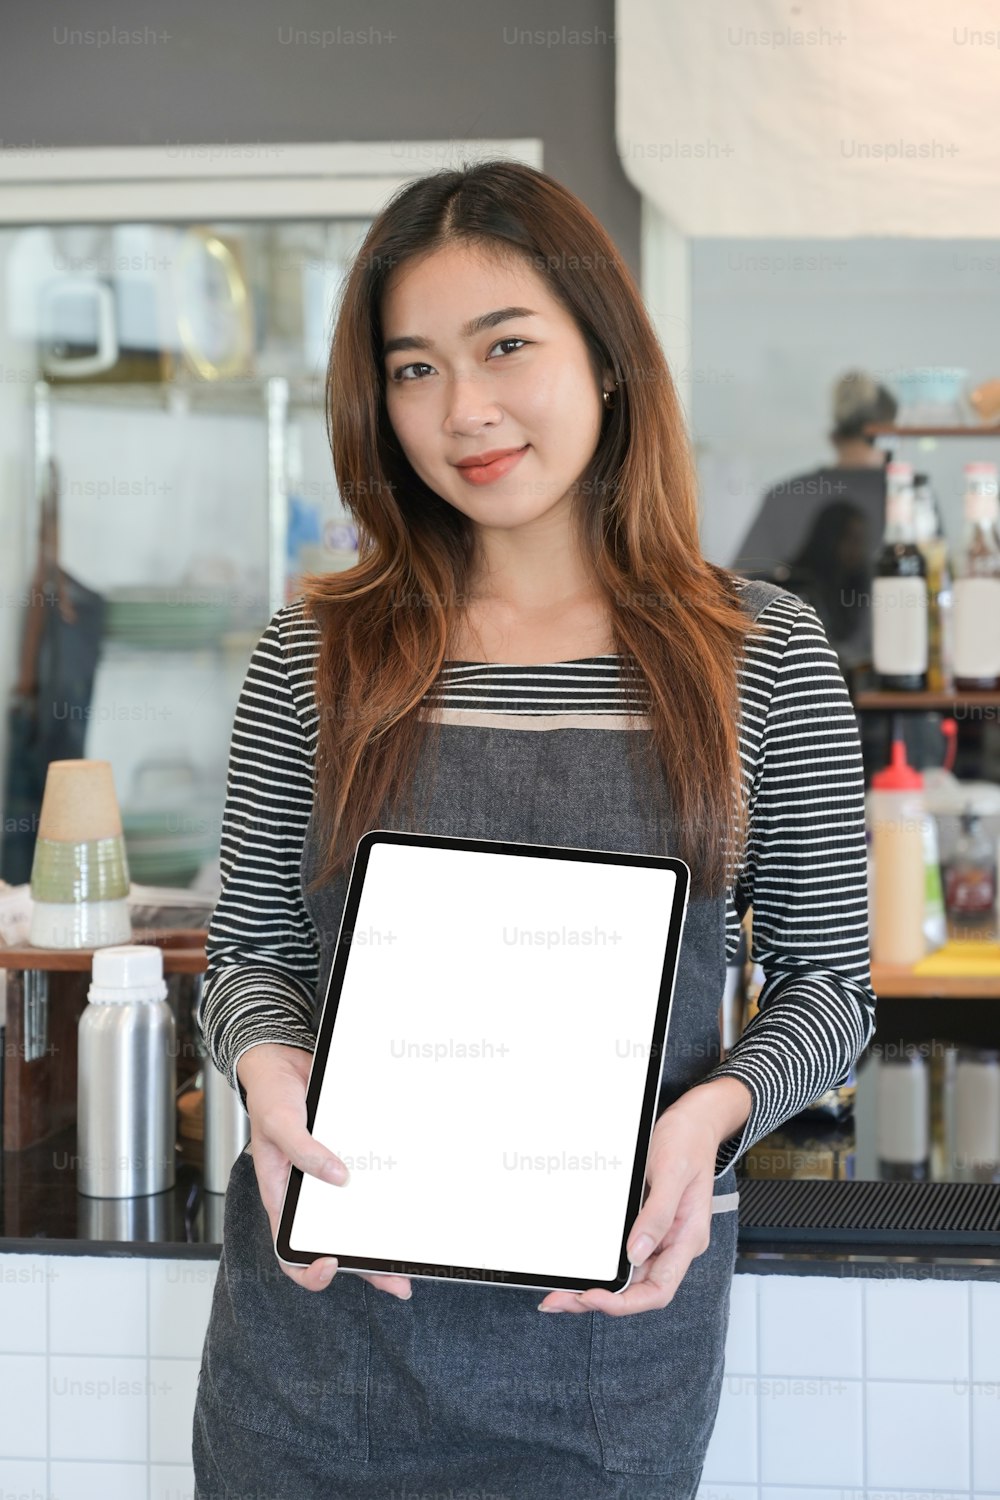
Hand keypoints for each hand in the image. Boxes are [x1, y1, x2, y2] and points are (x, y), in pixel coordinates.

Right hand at [236, 1042, 412, 1299]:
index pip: (291, 1250)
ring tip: (412, 1252)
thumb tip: (338, 1177)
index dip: (309, 1269)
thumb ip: (303, 1151)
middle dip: (366, 1266)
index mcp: (282, 1196)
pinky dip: (388, 1192)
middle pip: (336, 1241)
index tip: (332, 1263)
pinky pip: (371, 1180)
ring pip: (359, 1216)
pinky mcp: (351, 1156)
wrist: (285, 1059)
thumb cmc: (268, 1095)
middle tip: (397, 1279)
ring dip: (383, 1235)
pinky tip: (410, 1196)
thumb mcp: (279, 1123)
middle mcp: (308, 1193)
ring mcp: (330, 1177)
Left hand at [537, 1078, 749, 1316]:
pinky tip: (581, 1268)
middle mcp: (673, 1243)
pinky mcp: (646, 1224)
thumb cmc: (688, 1142)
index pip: (658, 1289)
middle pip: (638, 1289)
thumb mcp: (673, 1173)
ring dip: (596, 1287)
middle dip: (599, 1300)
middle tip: (560, 1299)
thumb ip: (657, 1215)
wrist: (693, 1121)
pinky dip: (602, 1265)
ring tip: (562, 1291)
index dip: (625, 1302)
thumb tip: (636, 1253)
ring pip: (627, 1276)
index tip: (592, 1297)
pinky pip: (623, 1255)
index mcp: (687, 1238)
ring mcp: (660, 1236)